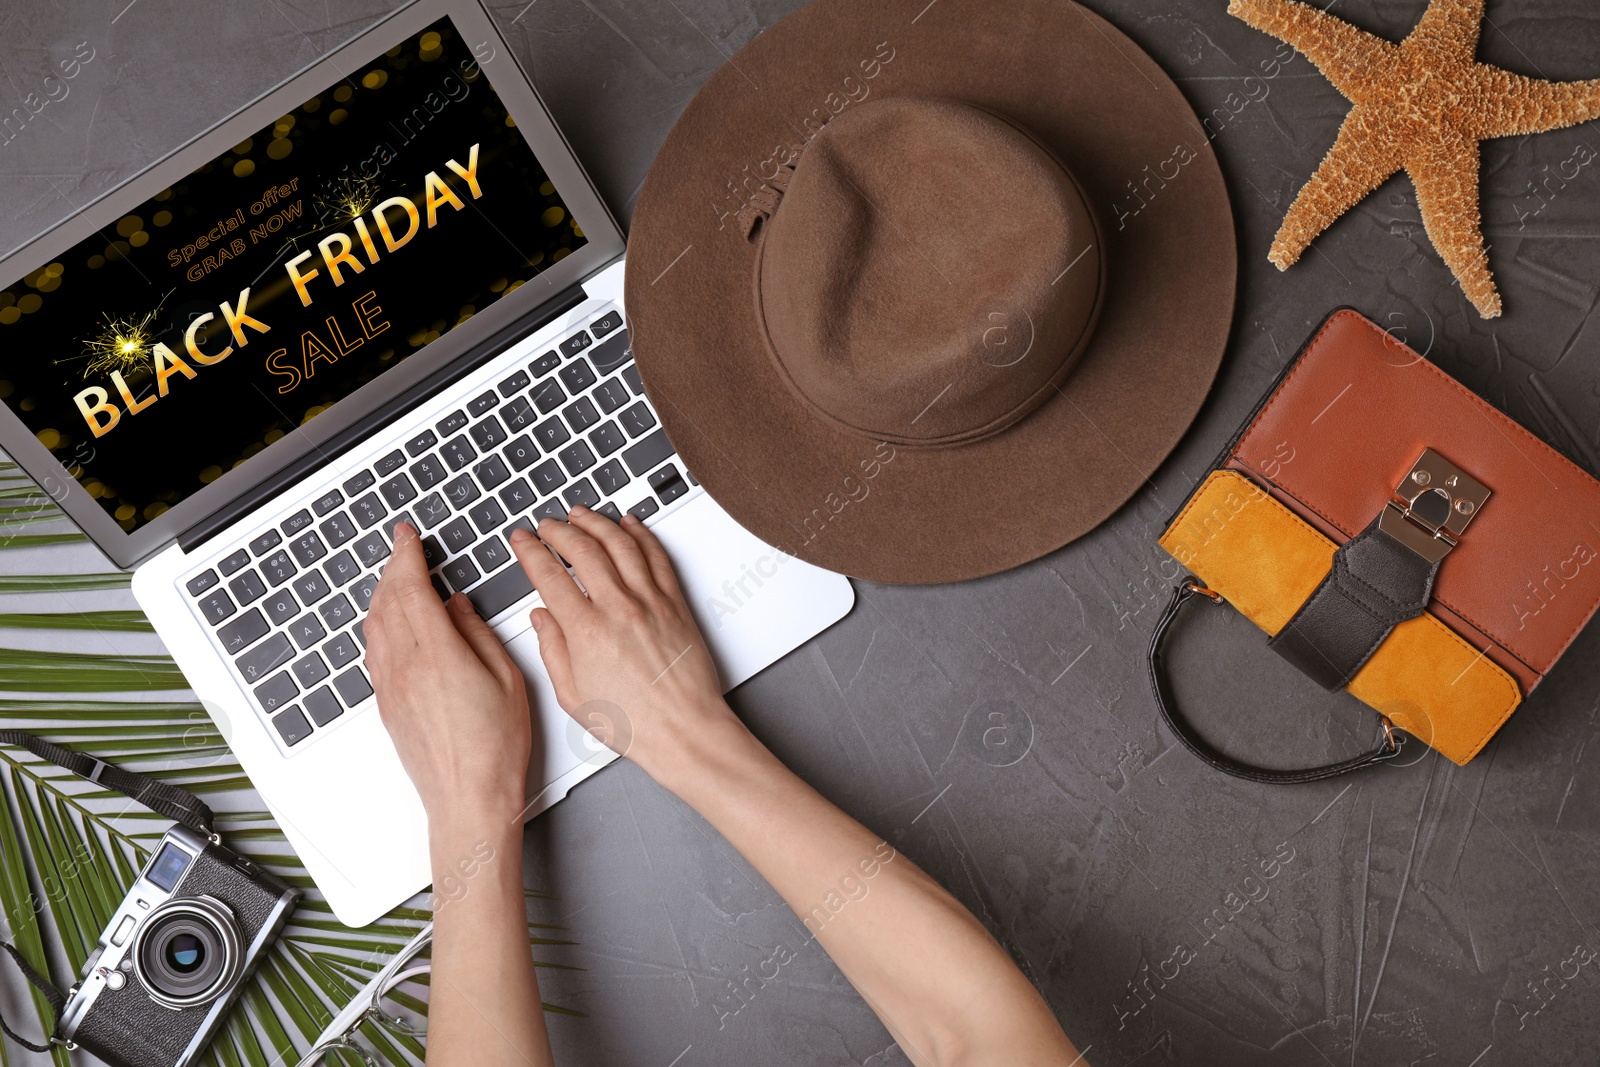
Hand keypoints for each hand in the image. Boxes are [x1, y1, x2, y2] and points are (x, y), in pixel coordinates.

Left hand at [364, 523, 531, 826]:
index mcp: (437, 654)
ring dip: (382, 593)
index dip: (408, 555)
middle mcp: (404, 668)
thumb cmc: (495, 749)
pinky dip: (380, 624)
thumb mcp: (507, 678)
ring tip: (395, 578)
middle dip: (393, 567)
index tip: (409, 536)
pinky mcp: (387, 706)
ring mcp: (390, 688)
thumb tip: (457, 607)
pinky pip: (374, 651)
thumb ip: (478, 634)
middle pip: (386, 601)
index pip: (412, 588)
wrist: (468, 800)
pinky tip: (391, 622)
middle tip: (402, 547)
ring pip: (374, 625)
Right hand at [510, 507, 740, 781]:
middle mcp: (618, 609)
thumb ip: (552, 651)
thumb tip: (541, 618)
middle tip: (547, 524)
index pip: (549, 575)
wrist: (685, 732)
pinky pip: (657, 556)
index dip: (531, 551)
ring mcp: (650, 603)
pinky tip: (630, 524)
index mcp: (586, 632)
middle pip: (583, 549)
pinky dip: (641, 534)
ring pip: (620, 543)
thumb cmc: (635, 724)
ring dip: (597, 522)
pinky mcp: (676, 604)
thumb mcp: (573, 697)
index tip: (522, 540)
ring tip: (581, 514)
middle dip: (559, 529)